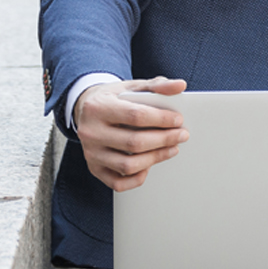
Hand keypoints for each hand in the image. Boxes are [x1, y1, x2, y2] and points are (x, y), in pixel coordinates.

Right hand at [74, 77, 188, 191]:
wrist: (86, 110)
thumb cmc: (113, 99)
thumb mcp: (132, 87)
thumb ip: (157, 86)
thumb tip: (180, 85)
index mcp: (98, 108)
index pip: (135, 116)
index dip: (161, 119)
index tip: (178, 120)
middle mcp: (91, 132)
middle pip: (134, 142)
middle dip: (164, 140)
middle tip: (182, 135)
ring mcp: (91, 153)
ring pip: (127, 165)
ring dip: (156, 158)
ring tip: (172, 148)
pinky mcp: (94, 168)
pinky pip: (118, 183)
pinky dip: (137, 178)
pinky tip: (150, 165)